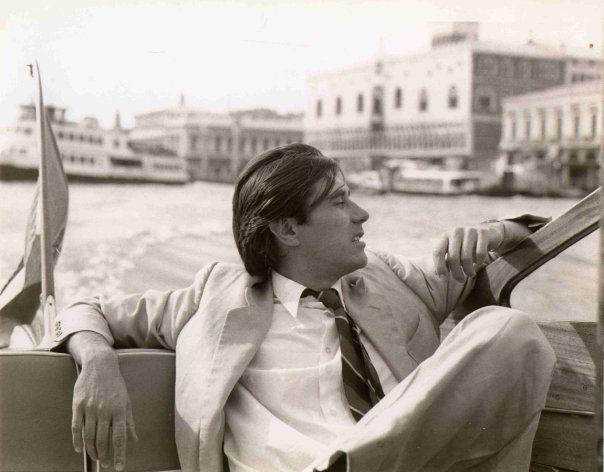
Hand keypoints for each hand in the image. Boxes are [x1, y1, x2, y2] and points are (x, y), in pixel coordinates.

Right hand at [71, 351, 136, 470]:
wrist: (100, 365)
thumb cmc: (116, 384)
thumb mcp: (127, 401)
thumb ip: (129, 421)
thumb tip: (134, 439)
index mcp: (119, 410)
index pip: (119, 437)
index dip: (119, 454)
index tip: (119, 467)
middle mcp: (105, 410)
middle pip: (102, 440)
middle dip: (104, 455)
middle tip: (106, 464)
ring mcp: (90, 408)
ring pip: (89, 436)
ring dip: (92, 450)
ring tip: (96, 458)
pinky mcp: (77, 405)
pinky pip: (75, 427)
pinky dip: (77, 441)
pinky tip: (80, 449)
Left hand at [433, 222, 503, 280]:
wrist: (488, 232)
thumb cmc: (466, 245)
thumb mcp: (454, 249)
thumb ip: (445, 259)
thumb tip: (438, 274)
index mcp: (446, 236)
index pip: (438, 252)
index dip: (439, 267)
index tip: (444, 279)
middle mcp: (456, 232)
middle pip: (453, 257)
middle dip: (456, 272)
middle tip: (460, 280)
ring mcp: (470, 231)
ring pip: (466, 257)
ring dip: (468, 270)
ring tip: (470, 274)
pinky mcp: (483, 233)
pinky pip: (480, 253)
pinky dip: (479, 261)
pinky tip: (479, 262)